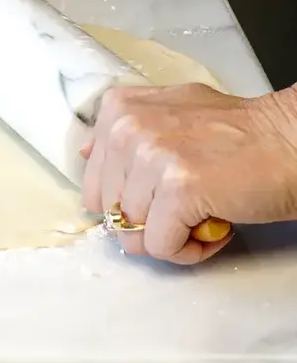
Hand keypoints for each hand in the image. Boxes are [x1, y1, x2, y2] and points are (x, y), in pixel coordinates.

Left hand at [80, 82, 296, 264]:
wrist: (293, 142)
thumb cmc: (238, 134)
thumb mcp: (168, 113)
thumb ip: (125, 132)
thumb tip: (86, 155)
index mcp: (118, 112)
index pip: (93, 186)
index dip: (130, 202)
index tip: (162, 194)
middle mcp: (127, 130)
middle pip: (112, 213)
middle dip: (149, 222)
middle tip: (187, 206)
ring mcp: (151, 158)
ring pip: (134, 235)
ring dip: (173, 238)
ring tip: (205, 214)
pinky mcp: (177, 189)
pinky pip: (160, 247)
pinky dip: (189, 250)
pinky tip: (215, 227)